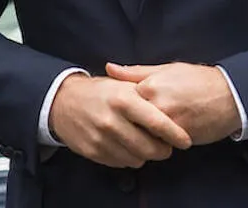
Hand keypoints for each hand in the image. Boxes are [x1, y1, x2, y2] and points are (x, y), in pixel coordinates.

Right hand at [48, 73, 191, 168]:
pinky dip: (128, 157)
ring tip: (143, 143)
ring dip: (145, 155)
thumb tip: (172, 107)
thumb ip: (146, 94)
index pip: (157, 122)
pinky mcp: (93, 152)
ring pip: (138, 159)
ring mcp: (101, 138)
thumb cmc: (98, 92)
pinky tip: (126, 145)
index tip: (185, 141)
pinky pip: (121, 163)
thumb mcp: (121, 84)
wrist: (61, 101)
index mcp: (122, 99)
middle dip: (163, 150)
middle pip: (150, 147)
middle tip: (165, 145)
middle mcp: (112, 120)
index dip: (175, 134)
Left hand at [105, 62, 241, 144]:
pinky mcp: (182, 138)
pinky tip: (158, 138)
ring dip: (142, 136)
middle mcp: (157, 105)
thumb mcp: (165, 69)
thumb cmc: (197, 80)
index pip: (121, 102)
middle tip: (125, 124)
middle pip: (130, 121)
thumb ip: (135, 72)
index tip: (116, 108)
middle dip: (127, 124)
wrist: (230, 95)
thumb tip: (109, 68)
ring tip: (143, 132)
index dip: (118, 107)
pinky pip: (162, 144)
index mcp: (149, 86)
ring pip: (145, 136)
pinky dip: (158, 143)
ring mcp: (170, 123)